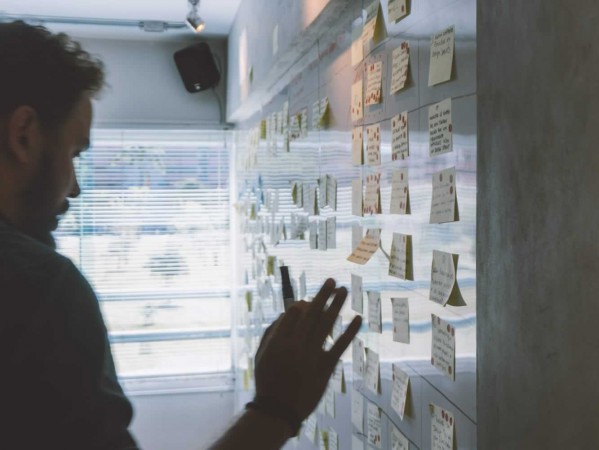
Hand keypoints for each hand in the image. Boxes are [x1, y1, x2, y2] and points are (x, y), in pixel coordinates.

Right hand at [253, 278, 361, 422]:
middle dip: (323, 296)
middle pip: (312, 314)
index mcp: (279, 340)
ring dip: (336, 306)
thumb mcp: (262, 354)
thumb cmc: (268, 379)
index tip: (307, 301)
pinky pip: (340, 345)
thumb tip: (289, 311)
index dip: (302, 305)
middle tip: (332, 281)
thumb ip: (273, 331)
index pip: (293, 313)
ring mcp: (312, 356)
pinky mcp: (325, 367)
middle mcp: (296, 345)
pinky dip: (350, 331)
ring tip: (343, 290)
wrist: (279, 409)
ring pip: (326, 325)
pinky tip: (358, 318)